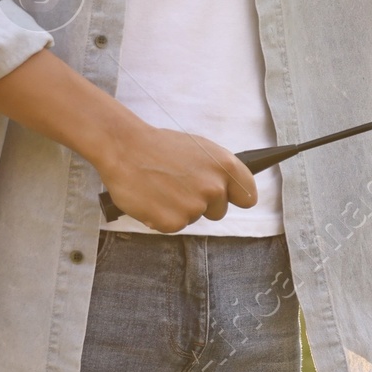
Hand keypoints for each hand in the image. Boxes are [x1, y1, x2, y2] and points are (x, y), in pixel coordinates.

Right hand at [97, 120, 256, 233]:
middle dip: (202, 204)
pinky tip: (152, 199)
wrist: (123, 148)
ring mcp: (194, 207)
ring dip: (180, 209)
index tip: (229, 198)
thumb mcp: (198, 148)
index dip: (236, 198)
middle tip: (180, 187)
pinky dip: (162, 217)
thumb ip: (217, 169)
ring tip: (162, 187)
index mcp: (225, 166)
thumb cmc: (158, 146)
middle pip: (219, 211)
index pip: (247, 196)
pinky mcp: (173, 222)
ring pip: (193, 218)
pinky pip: (173, 226)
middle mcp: (214, 188)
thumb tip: (227, 186)